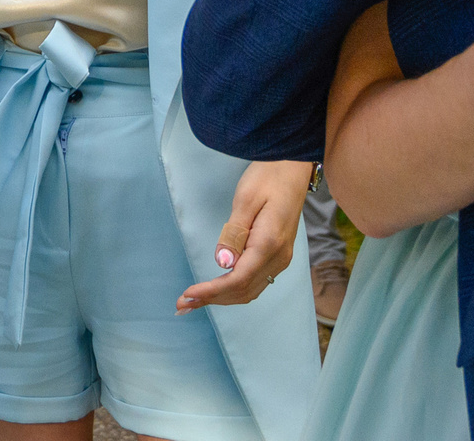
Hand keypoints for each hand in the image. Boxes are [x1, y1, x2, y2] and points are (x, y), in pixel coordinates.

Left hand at [179, 159, 310, 310]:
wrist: (292, 168)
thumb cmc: (267, 177)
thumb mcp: (246, 198)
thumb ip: (233, 233)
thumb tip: (222, 263)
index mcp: (270, 244)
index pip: (238, 279)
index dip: (212, 291)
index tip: (188, 295)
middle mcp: (279, 257)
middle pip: (243, 290)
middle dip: (212, 300)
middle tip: (182, 304)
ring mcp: (281, 259)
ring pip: (250, 290)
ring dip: (222, 299)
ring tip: (193, 302)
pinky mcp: (278, 255)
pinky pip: (255, 281)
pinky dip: (233, 290)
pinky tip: (216, 290)